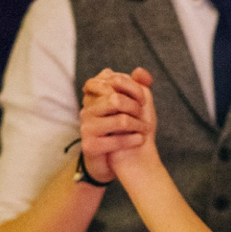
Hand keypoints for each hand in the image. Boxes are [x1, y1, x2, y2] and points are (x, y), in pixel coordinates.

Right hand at [80, 67, 153, 182]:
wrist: (120, 159)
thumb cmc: (127, 127)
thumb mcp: (133, 103)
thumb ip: (137, 85)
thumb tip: (140, 71)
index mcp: (95, 95)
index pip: (112, 79)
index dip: (132, 88)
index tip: (143, 99)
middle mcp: (87, 109)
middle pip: (116, 99)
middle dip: (135, 107)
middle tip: (143, 115)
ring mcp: (87, 127)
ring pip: (121, 120)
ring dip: (138, 125)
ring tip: (144, 129)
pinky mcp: (90, 146)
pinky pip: (117, 140)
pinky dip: (133, 140)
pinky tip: (139, 140)